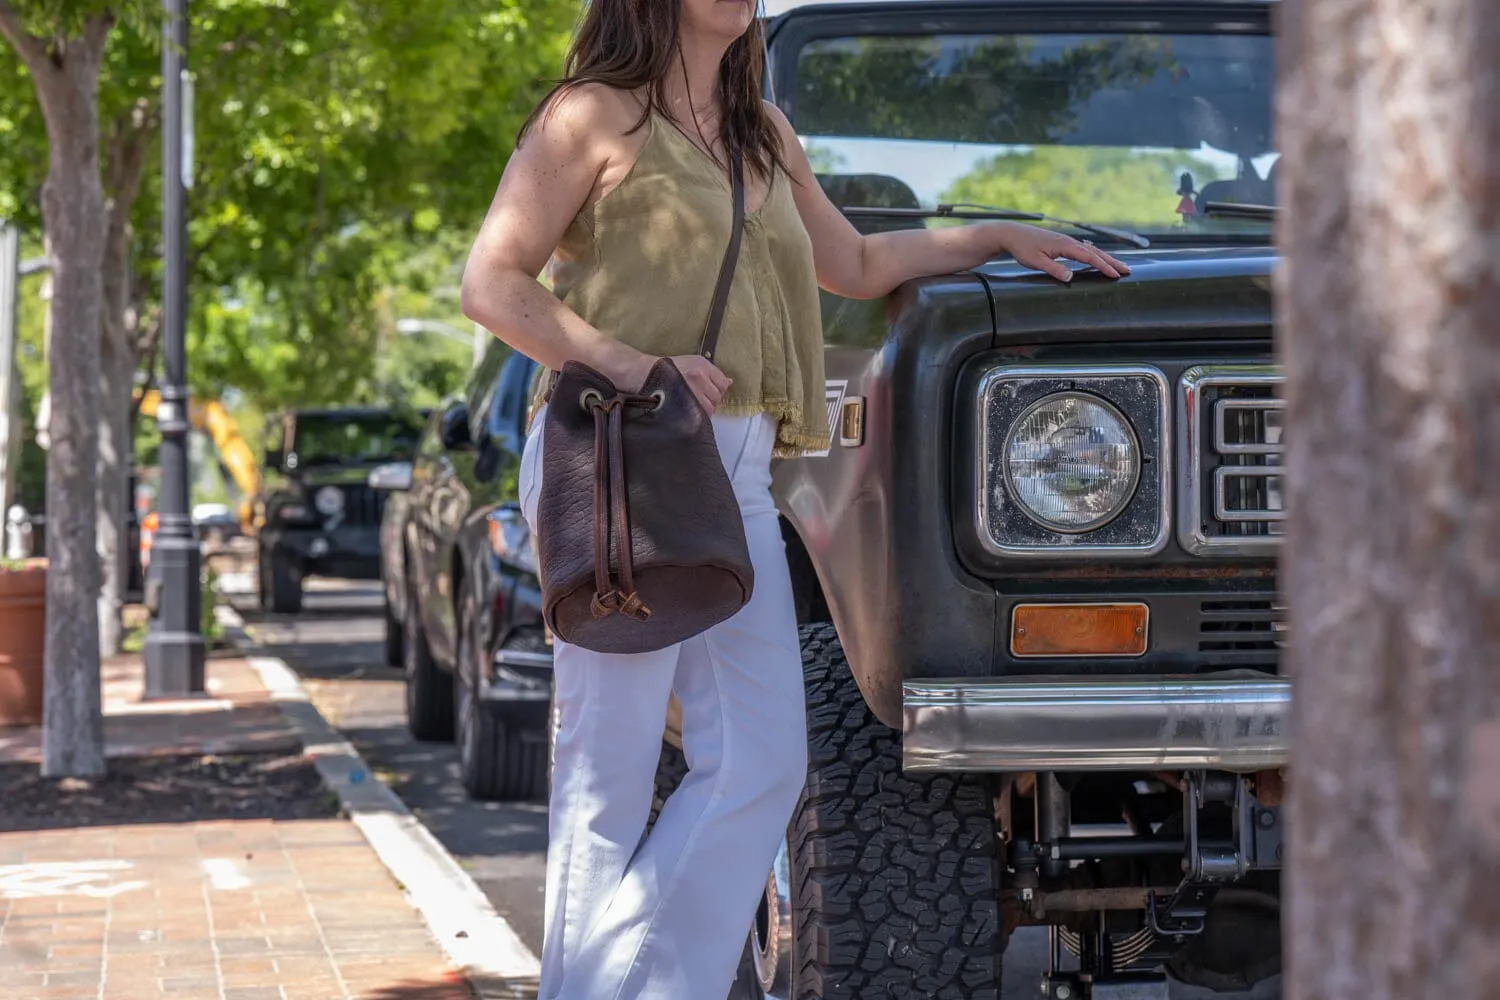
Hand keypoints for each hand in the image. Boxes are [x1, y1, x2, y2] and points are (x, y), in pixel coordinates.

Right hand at [606, 350, 731, 413]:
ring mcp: (691, 390)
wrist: (643, 373)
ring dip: (702, 410)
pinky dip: (694, 416)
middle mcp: (699, 376)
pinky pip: (699, 415)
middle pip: (717, 398)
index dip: (716, 391)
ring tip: (688, 406)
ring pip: (709, 409)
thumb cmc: (666, 370)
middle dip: (709, 401)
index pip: (723, 384)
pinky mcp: (683, 402)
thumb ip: (711, 374)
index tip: (706, 393)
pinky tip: (685, 411)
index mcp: (702, 365)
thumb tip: (729, 382)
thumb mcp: (692, 362)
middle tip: (694, 400)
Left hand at [992, 222, 1130, 281]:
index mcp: (1065, 245)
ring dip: (1105, 259)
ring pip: (1091, 250)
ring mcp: (1066, 242)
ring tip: (1118, 267)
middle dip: (1112, 262)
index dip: (1103, 267)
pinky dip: (1094, 255)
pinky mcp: (1062, 244)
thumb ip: (1054, 269)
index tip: (1116, 275)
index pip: (1089, 257)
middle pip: (1095, 252)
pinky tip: (1098, 259)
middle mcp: (1069, 242)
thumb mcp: (1036, 262)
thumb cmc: (1022, 248)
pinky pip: (1083, 250)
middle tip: (1127, 271)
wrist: (1012, 234)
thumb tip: (1070, 277)